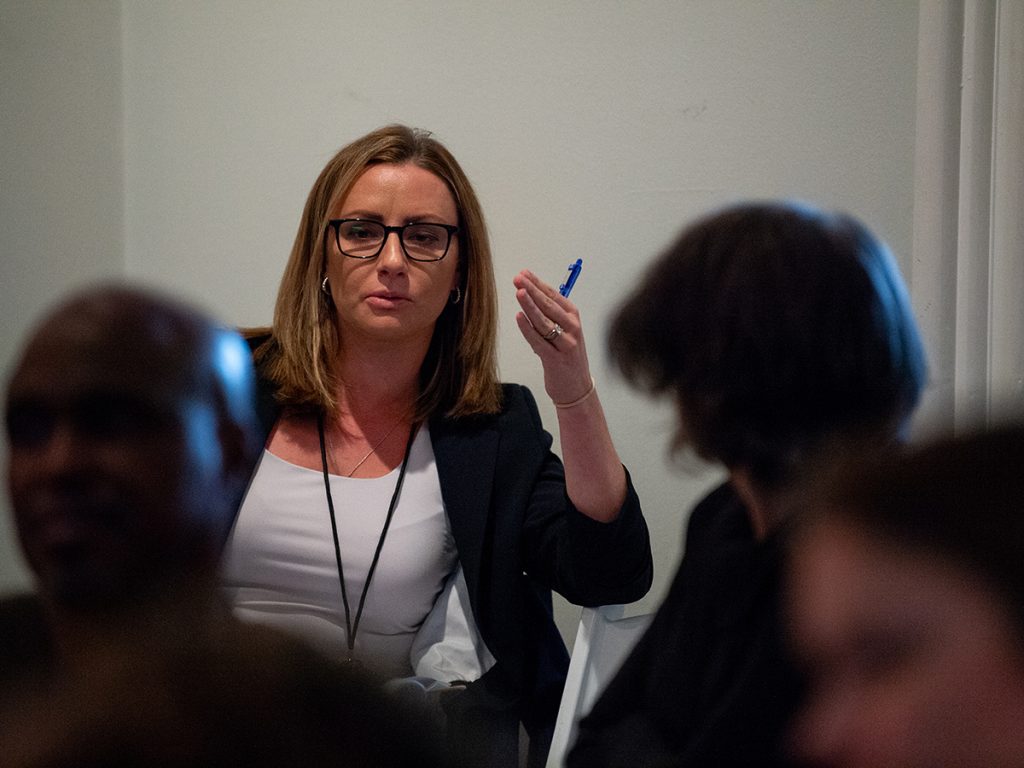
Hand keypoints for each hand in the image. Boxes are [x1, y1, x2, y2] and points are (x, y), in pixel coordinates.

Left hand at [513, 270, 592, 404]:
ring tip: (519, 292)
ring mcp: (565, 344)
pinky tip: (519, 317)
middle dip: (532, 289)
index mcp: (574, 319)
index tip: (524, 273)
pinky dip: (528, 328)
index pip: (554, 296)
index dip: (538, 284)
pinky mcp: (555, 359)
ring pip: (544, 321)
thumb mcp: (565, 332)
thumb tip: (530, 294)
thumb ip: (551, 316)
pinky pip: (539, 341)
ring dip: (530, 305)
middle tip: (518, 278)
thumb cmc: (567, 358)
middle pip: (549, 305)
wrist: (577, 388)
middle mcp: (572, 329)